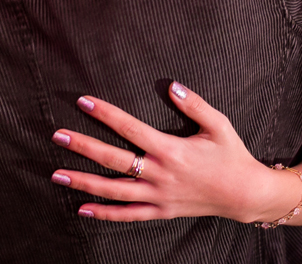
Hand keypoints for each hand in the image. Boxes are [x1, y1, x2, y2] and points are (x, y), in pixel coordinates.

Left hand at [51, 82, 291, 222]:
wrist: (244, 193)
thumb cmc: (231, 155)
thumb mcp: (218, 124)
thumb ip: (194, 104)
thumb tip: (172, 85)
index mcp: (170, 149)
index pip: (129, 127)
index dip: (105, 113)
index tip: (84, 102)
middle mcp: (159, 174)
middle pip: (113, 159)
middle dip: (83, 146)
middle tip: (58, 135)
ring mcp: (158, 196)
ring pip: (113, 190)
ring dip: (83, 181)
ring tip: (57, 173)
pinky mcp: (160, 212)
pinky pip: (127, 215)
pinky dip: (103, 213)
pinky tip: (81, 208)